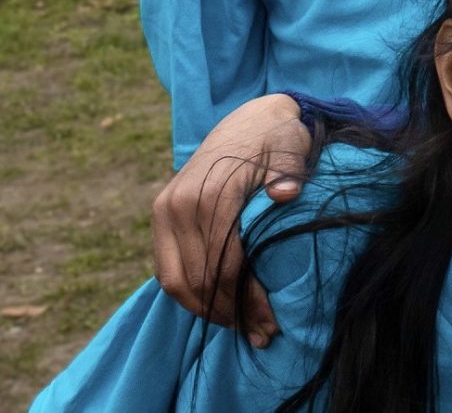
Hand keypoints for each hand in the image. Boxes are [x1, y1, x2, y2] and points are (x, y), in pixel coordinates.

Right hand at [151, 94, 309, 345]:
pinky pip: (166, 267)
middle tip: (261, 334)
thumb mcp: (291, 149)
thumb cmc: (278, 137)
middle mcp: (179, 205)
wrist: (251, 117)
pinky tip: (216, 307)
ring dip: (205, 310)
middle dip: (229, 313)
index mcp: (210, 194)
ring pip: (175, 280)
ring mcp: (165, 209)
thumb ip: (288, 173)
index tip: (271, 324)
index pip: (225, 265)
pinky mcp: (161, 213)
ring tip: (241, 327)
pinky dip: (187, 293)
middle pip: (198, 278)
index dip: (247, 301)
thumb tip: (285, 195)